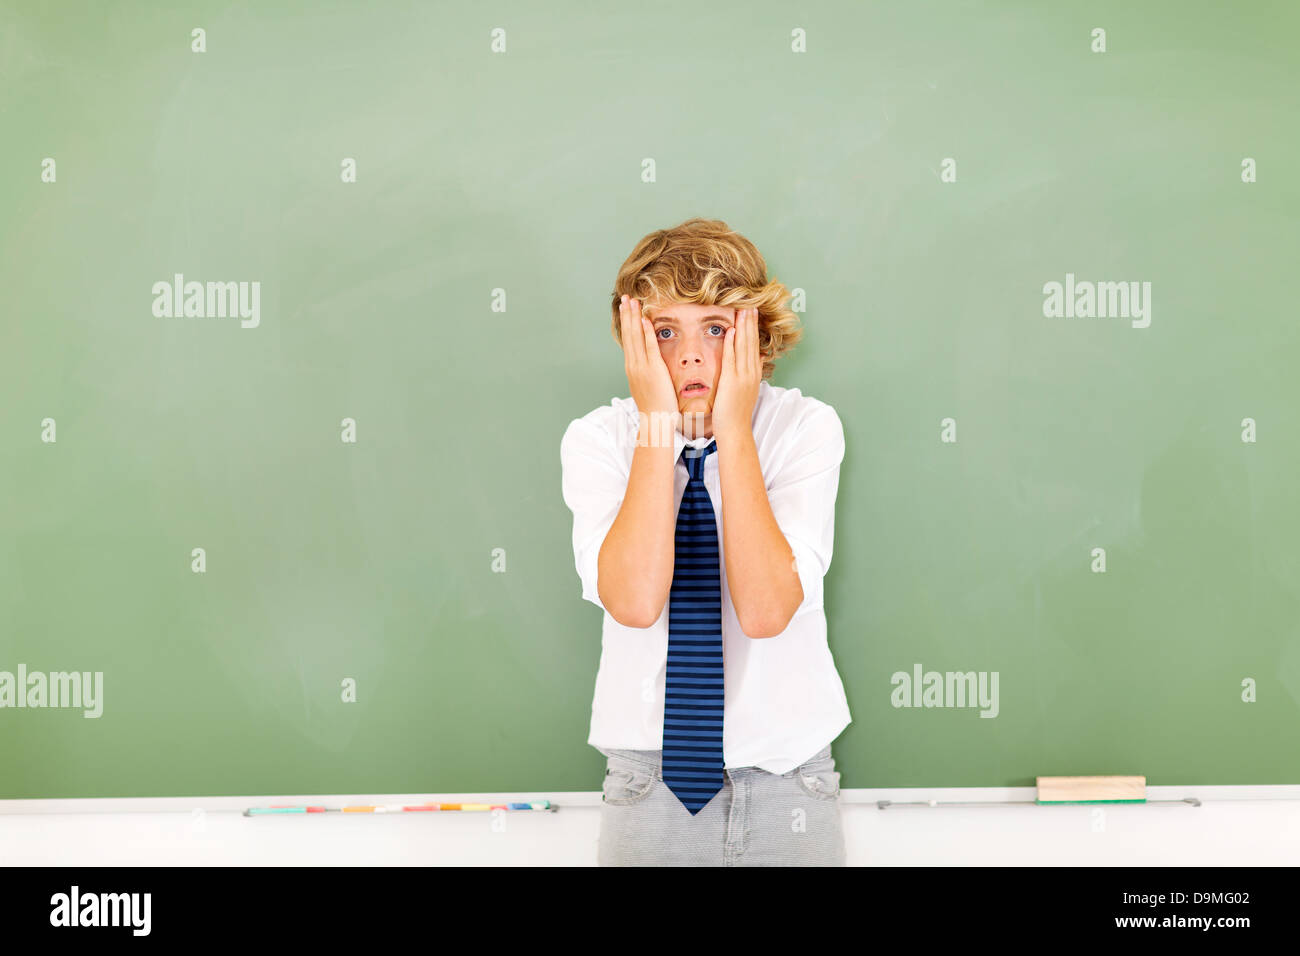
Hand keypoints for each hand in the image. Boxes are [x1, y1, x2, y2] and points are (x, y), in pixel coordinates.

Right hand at [619, 294, 679, 428]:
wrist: (655, 420)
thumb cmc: (655, 406)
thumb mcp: (647, 385)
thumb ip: (647, 371)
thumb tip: (648, 363)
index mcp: (632, 367)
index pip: (628, 340)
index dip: (626, 323)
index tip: (626, 308)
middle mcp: (633, 364)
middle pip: (628, 334)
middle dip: (627, 314)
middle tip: (625, 297)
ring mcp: (641, 367)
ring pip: (636, 337)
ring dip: (634, 317)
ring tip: (632, 301)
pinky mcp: (653, 369)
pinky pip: (649, 347)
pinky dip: (647, 332)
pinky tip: (646, 319)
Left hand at [710, 307, 761, 440]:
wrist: (735, 430)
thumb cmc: (736, 412)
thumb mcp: (747, 389)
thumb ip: (752, 372)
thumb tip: (758, 357)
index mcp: (754, 374)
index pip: (755, 346)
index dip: (754, 329)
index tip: (753, 313)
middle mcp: (751, 372)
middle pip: (751, 342)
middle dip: (751, 323)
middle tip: (751, 304)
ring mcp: (742, 376)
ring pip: (743, 347)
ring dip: (743, 327)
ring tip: (743, 310)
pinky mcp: (731, 381)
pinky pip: (731, 358)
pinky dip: (731, 344)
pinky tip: (731, 331)